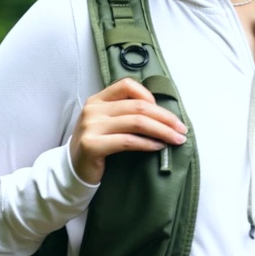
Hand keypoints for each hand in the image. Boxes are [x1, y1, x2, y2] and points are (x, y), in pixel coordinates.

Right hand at [70, 77, 188, 184]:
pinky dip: (148, 143)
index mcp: (97, 100)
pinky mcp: (92, 145)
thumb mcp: (106, 124)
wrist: (72, 170)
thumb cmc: (96, 146)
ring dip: (162, 131)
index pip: (127, 85)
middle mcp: (93, 109)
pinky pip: (128, 141)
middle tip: (182, 129)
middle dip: (165, 117)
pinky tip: (159, 147)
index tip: (165, 113)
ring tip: (176, 140)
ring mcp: (91, 126)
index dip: (150, 96)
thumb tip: (162, 114)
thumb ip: (125, 114)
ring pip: (136, 122)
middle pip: (138, 106)